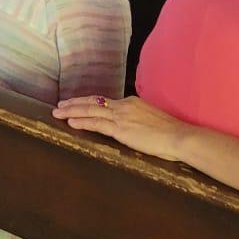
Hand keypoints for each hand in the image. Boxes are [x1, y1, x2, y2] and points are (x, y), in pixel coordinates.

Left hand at [51, 96, 191, 162]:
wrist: (180, 136)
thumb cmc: (172, 133)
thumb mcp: (152, 121)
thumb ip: (139, 120)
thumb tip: (134, 126)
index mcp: (132, 103)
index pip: (105, 101)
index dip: (88, 102)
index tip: (77, 103)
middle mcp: (124, 105)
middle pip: (93, 102)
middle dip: (74, 103)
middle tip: (60, 104)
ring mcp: (121, 116)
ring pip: (90, 110)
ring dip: (72, 111)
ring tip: (58, 112)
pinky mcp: (120, 129)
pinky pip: (96, 123)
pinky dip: (81, 122)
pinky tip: (70, 122)